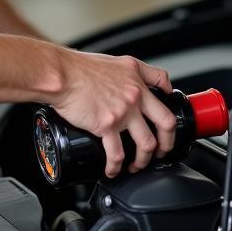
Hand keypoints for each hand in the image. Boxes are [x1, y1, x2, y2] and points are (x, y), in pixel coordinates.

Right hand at [54, 51, 175, 177]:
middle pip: (165, 124)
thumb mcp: (115, 61)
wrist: (62, 75)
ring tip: (136, 165)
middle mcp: (134, 95)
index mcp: (136, 79)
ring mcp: (123, 112)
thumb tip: (134, 81)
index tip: (166, 119)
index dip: (169, 102)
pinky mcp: (107, 126)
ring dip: (143, 160)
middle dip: (166, 142)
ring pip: (146, 144)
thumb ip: (131, 71)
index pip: (165, 89)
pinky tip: (113, 170)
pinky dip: (116, 167)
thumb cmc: (81, 68)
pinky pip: (117, 154)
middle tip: (162, 151)